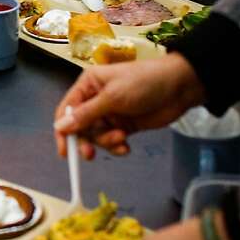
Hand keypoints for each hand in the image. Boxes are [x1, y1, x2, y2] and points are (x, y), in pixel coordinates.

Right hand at [54, 55, 206, 159]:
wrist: (180, 87)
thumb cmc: (142, 84)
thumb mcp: (112, 97)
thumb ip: (86, 114)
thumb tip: (60, 127)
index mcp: (88, 86)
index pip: (67, 109)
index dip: (63, 130)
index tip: (65, 151)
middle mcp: (95, 99)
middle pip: (81, 126)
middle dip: (87, 140)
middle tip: (90, 155)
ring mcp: (111, 113)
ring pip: (97, 136)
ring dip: (106, 142)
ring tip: (121, 138)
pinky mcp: (125, 125)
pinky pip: (112, 141)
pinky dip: (117, 146)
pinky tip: (126, 147)